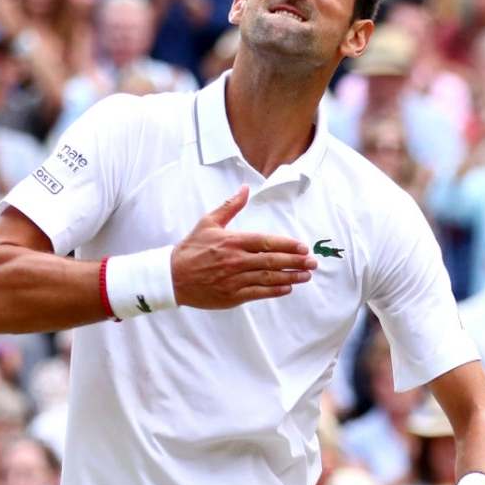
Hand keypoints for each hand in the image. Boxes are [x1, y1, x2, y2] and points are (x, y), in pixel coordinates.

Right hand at [169, 189, 316, 309]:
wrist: (172, 277)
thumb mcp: (208, 222)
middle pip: (271, 261)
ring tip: (306, 276)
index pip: (265, 242)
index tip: (303, 246)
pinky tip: (288, 287)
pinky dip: (274, 291)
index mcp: (232, 241)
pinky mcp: (232, 296)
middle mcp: (235, 260)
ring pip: (268, 278)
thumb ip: (230, 206)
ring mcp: (234, 279)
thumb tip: (245, 189)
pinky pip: (258, 293)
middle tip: (312, 262)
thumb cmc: (191, 248)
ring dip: (290, 277)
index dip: (287, 245)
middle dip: (295, 262)